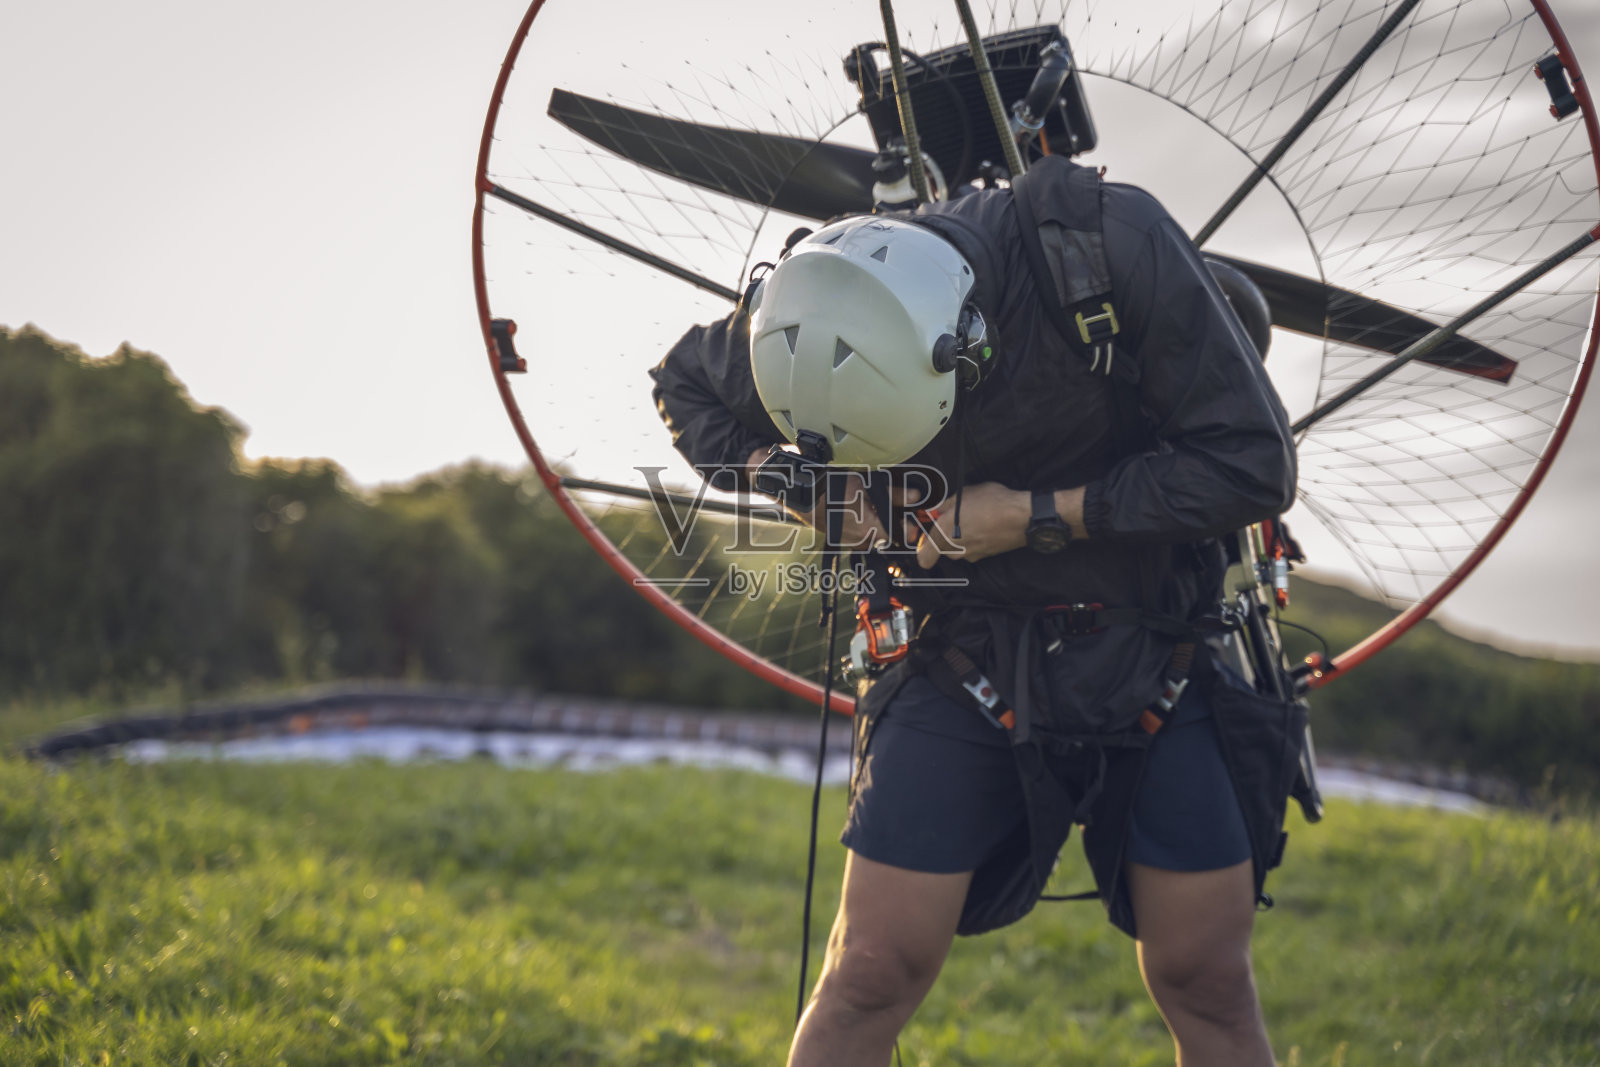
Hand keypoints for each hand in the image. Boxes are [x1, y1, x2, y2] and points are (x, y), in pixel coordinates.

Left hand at [914, 482, 1029, 567]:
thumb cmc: (991, 503)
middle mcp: (955, 550)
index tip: (929, 535)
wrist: (1022, 517)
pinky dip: (977, 539)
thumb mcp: (962, 495)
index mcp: (944, 535)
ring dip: (962, 537)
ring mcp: (971, 555)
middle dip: (945, 535)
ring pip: (959, 548)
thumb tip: (936, 510)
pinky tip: (986, 524)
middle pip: (942, 548)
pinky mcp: (985, 556)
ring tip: (975, 518)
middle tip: (956, 518)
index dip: (925, 545)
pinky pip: (974, 548)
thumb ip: (944, 505)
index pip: (924, 556)